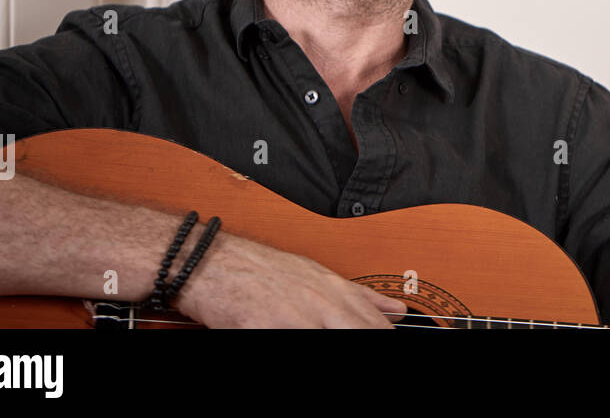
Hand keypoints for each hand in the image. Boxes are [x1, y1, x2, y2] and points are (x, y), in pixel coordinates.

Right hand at [173, 231, 407, 327]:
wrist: (212, 262)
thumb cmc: (261, 270)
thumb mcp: (316, 275)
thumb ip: (358, 295)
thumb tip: (396, 311)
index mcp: (334, 289)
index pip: (374, 324)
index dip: (383, 334)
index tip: (392, 339)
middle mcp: (319, 302)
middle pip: (360, 330)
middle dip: (371, 338)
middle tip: (382, 345)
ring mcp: (293, 317)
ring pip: (333, 334)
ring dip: (345, 340)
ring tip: (329, 338)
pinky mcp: (265, 329)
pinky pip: (293, 341)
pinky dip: (304, 341)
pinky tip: (305, 339)